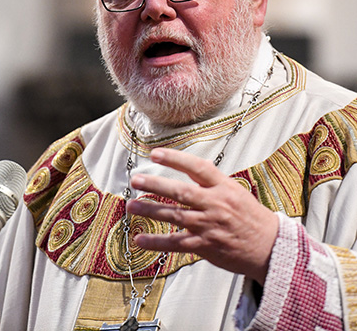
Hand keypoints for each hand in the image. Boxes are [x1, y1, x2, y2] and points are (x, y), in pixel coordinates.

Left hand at [126, 148, 278, 284]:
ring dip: (150, 211)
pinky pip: (176, 243)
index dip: (175, 159)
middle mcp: (215, 204)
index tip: (155, 153)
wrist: (271, 248)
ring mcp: (209, 226)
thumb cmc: (251, 217)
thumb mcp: (236, 192)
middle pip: (181, 191)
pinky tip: (140, 240)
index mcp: (223, 187)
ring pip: (175, 216)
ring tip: (131, 206)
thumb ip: (211, 182)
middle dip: (155, 185)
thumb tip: (188, 169)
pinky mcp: (205, 246)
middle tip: (136, 180)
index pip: (197, 167)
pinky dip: (156, 243)